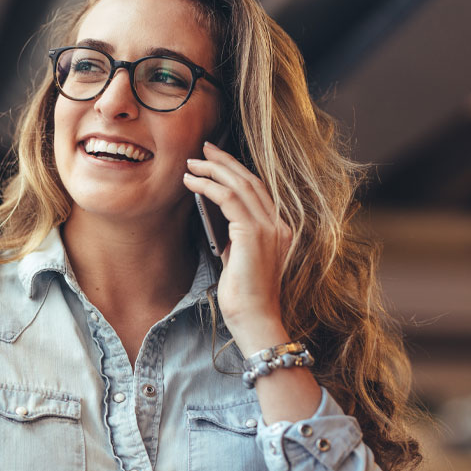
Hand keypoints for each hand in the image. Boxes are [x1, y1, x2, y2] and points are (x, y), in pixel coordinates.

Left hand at [183, 142, 292, 353]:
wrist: (256, 321)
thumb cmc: (245, 297)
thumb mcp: (239, 260)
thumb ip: (234, 238)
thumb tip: (215, 216)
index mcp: (280, 230)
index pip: (258, 190)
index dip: (236, 171)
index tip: (215, 159)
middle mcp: (279, 225)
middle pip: (250, 180)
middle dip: (224, 162)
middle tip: (203, 149)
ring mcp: (270, 228)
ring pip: (239, 185)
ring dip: (212, 171)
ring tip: (191, 164)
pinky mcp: (254, 234)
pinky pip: (228, 199)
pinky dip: (208, 187)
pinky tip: (192, 183)